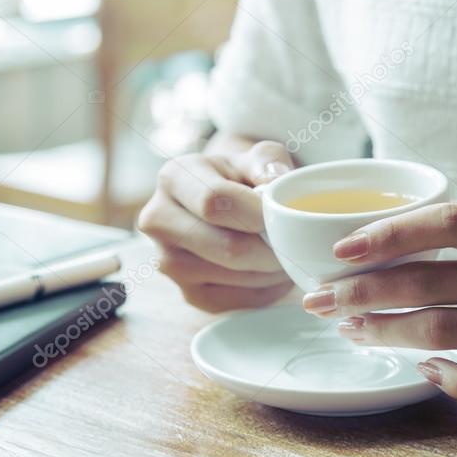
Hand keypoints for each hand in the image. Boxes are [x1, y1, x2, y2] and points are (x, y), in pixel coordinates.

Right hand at [138, 140, 294, 311]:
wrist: (224, 204)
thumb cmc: (242, 177)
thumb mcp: (256, 156)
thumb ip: (269, 161)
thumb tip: (277, 182)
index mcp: (174, 177)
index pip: (214, 201)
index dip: (258, 213)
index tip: (286, 216)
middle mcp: (158, 220)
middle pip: (228, 247)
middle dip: (273, 248)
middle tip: (298, 243)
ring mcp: (168, 261)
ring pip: (234, 276)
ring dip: (272, 270)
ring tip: (287, 253)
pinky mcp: (187, 293)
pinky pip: (236, 300)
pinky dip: (266, 289)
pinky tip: (273, 271)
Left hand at [301, 203, 456, 404]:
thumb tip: (385, 243)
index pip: (447, 222)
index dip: (388, 233)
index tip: (340, 248)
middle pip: (432, 281)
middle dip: (364, 291)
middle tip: (320, 300)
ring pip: (445, 331)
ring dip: (386, 333)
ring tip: (351, 331)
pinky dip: (445, 378)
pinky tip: (420, 370)